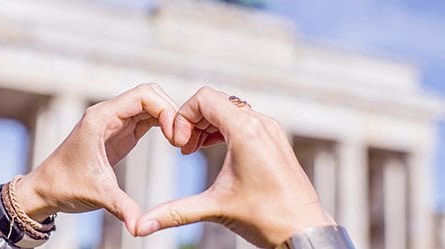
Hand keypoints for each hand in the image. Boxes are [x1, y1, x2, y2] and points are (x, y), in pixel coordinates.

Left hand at [15, 83, 177, 233]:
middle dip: (171, 112)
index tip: (174, 138)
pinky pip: (148, 117)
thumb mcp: (98, 195)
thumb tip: (139, 228)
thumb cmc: (66, 187)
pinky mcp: (121, 131)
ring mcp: (115, 120)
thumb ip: (121, 207)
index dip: (165, 111)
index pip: (143, 95)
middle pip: (151, 94)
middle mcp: (108, 113)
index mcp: (101, 118)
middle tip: (182, 140)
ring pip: (151, 103)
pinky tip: (174, 142)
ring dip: (170, 117)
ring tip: (181, 142)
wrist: (46, 189)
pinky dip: (164, 124)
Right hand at [135, 87, 335, 247]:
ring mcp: (271, 130)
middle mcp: (260, 123)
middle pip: (216, 102)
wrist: (304, 231)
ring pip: (231, 110)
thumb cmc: (266, 218)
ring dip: (208, 125)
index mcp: (246, 131)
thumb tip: (140, 227)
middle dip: (193, 122)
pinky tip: (215, 151)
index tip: (179, 145)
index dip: (183, 116)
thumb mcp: (215, 209)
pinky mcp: (276, 139)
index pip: (204, 98)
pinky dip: (225, 130)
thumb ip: (174, 212)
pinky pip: (245, 121)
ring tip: (196, 151)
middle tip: (184, 150)